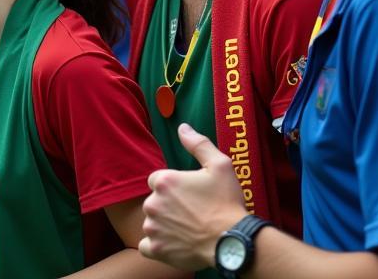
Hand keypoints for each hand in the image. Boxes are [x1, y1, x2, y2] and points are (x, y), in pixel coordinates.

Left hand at [140, 123, 246, 270]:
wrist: (231, 241)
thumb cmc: (226, 202)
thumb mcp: (220, 165)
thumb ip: (198, 143)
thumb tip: (182, 127)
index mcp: (165, 181)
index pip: (157, 180)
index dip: (172, 186)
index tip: (187, 194)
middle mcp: (153, 203)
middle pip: (154, 201)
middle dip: (168, 205)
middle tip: (190, 212)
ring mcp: (153, 228)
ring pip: (152, 222)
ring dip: (163, 224)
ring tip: (186, 228)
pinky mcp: (155, 250)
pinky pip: (146, 246)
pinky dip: (157, 245)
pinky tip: (173, 243)